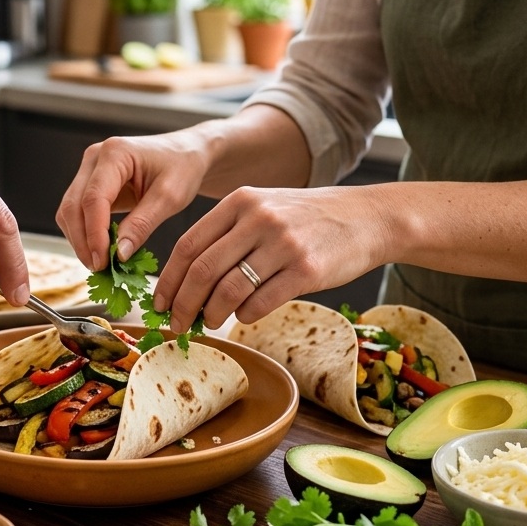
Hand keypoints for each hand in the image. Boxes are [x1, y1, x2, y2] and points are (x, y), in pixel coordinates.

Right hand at [55, 128, 211, 269]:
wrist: (185, 154)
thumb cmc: (183, 168)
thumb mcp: (170, 197)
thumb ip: (142, 224)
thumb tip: (118, 254)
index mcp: (115, 153)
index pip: (94, 198)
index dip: (94, 234)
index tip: (103, 262)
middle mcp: (94, 158)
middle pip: (73, 205)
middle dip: (83, 241)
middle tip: (100, 269)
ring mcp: (88, 170)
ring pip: (69, 211)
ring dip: (80, 240)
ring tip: (101, 264)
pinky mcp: (89, 184)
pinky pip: (77, 213)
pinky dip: (85, 234)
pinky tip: (101, 250)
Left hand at [153, 184, 390, 331]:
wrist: (367, 218)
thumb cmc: (305, 220)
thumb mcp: (262, 208)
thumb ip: (226, 235)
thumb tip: (185, 282)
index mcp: (239, 202)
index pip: (187, 245)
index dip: (169, 280)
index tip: (160, 303)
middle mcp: (258, 219)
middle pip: (202, 271)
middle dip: (183, 304)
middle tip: (177, 324)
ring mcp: (283, 244)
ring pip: (228, 290)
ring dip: (211, 314)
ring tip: (208, 322)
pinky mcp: (307, 270)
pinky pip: (260, 303)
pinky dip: (244, 316)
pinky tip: (243, 316)